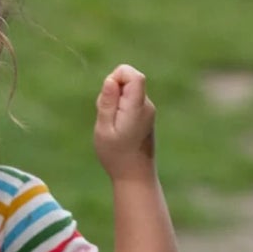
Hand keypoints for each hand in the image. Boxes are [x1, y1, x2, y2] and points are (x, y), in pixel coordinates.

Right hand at [93, 64, 156, 179]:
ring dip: (115, 103)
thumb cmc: (116, 155)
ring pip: (129, 92)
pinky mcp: (146, 117)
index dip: (118, 76)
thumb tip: (110, 80)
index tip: (108, 95)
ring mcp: (148, 111)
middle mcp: (147, 106)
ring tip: (112, 127)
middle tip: (107, 117)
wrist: (136, 176)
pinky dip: (121, 111)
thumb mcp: (104, 129)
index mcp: (137, 108)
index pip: (134, 75)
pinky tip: (119, 130)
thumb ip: (107, 103)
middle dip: (113, 91)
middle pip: (130, 81)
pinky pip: (131, 103)